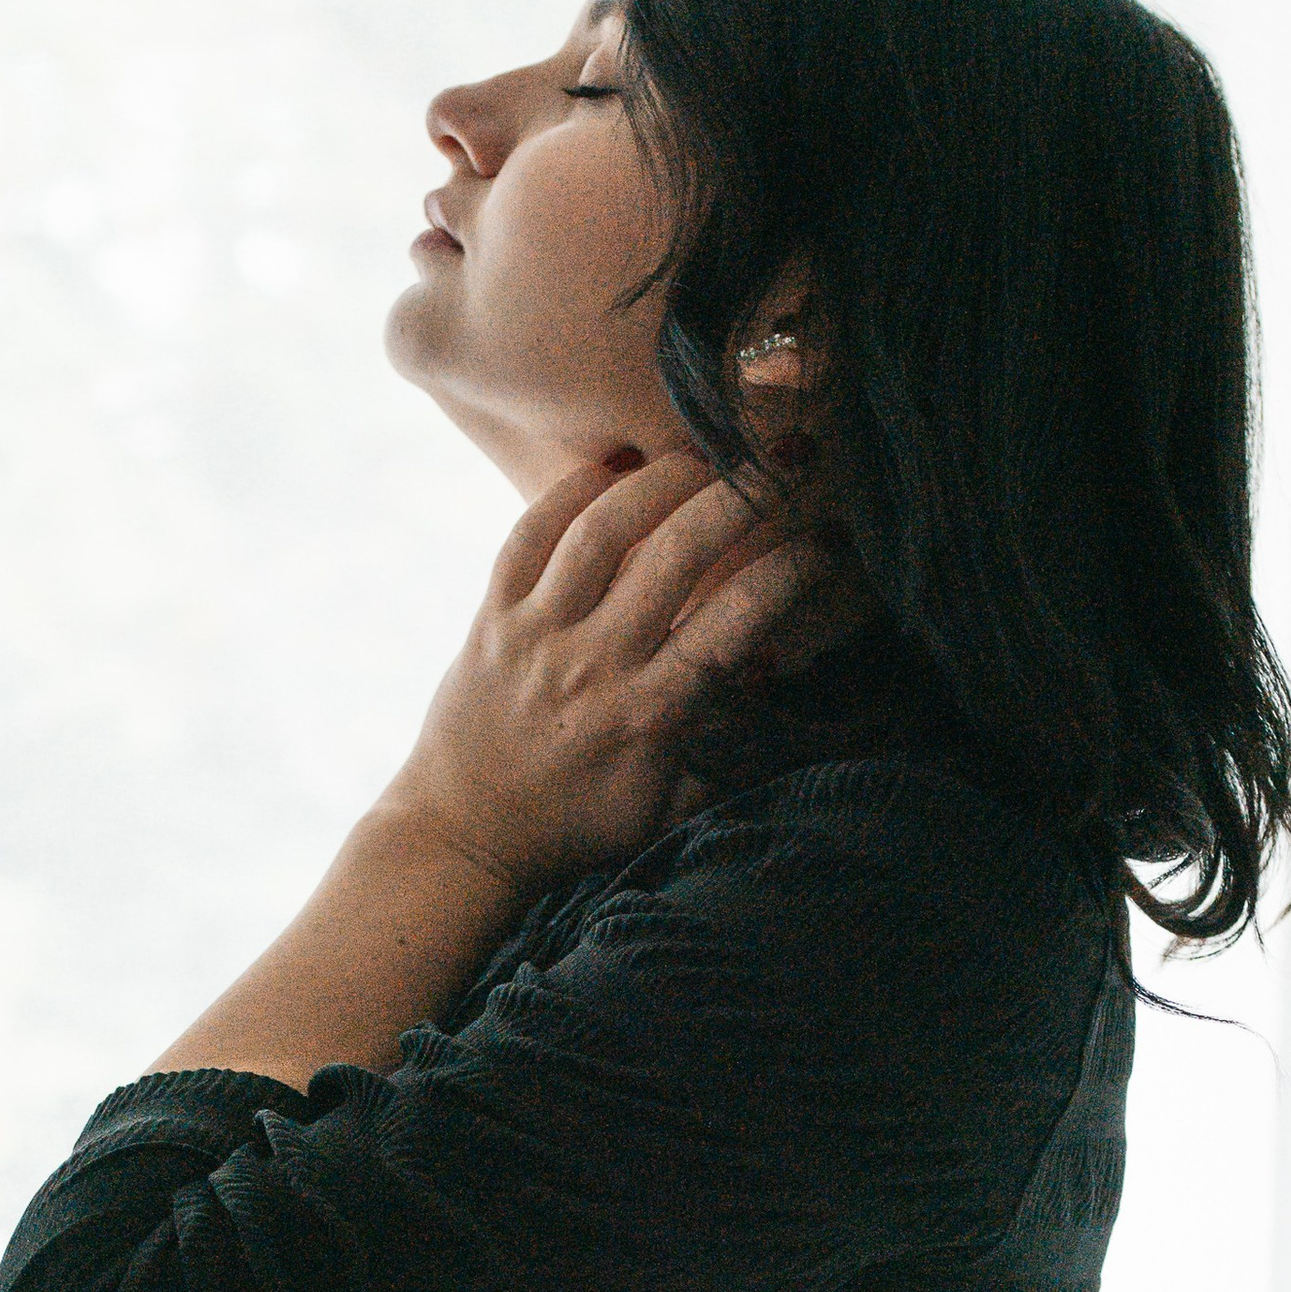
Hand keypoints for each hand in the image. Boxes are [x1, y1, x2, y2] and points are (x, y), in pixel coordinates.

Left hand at [375, 448, 849, 893]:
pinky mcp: (490, 618)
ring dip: (659, 480)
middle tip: (781, 463)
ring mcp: (537, 635)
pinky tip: (613, 466)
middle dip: (738, 498)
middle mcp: (594, 665)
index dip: (786, 574)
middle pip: (674, 555)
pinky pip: (528, 535)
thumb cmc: (573, 828)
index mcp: (648, 715)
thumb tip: (773, 687)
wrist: (463, 836)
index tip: (827, 541)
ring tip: (703, 454)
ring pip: (601, 531)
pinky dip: (569, 492)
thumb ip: (720, 759)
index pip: (732, 624)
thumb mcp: (661, 810)